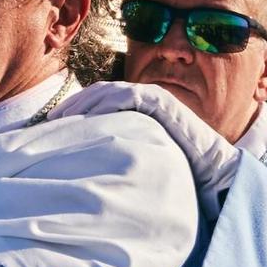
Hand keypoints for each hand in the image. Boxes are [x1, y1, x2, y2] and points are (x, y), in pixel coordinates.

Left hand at [51, 80, 241, 199]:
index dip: (75, 111)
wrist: (215, 175)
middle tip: (51, 119)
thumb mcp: (141, 161)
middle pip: (99, 94)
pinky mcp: (162, 102)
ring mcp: (153, 98)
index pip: (100, 103)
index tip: (53, 126)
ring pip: (109, 92)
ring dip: (84, 102)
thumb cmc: (179, 173)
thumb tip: (87, 170)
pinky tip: (90, 117)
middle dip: (74, 104)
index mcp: (137, 112)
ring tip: (64, 117)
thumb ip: (121, 155)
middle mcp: (144, 100)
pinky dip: (107, 102)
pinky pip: (128, 96)